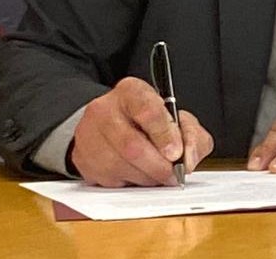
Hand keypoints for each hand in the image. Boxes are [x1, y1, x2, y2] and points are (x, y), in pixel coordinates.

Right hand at [70, 76, 213, 186]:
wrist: (114, 124)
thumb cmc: (150, 122)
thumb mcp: (178, 119)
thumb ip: (192, 135)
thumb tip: (189, 159)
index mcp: (131, 91)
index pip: (148, 112)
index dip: (165, 135)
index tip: (176, 153)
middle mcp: (104, 110)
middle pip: (132, 146)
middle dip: (159, 166)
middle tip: (173, 174)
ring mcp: (89, 135)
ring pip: (120, 166)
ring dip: (146, 177)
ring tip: (158, 174)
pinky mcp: (82, 159)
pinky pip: (109, 180)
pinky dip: (131, 183)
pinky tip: (139, 174)